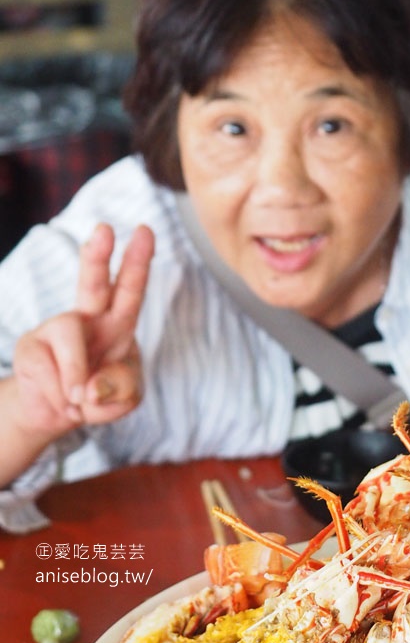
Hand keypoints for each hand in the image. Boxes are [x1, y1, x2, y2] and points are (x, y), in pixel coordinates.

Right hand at [11, 223, 154, 439]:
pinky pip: (49, 373)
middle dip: (98, 256)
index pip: (130, 289)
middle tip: (105, 229)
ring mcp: (55, 329)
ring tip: (78, 398)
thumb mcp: (126, 395)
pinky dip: (61, 398)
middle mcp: (87, 317)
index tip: (145, 231)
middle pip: (93, 282)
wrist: (58, 412)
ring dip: (77, 375)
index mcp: (118, 321)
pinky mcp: (30, 347)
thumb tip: (91, 388)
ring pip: (70, 339)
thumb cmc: (100, 394)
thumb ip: (122, 389)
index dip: (139, 262)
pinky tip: (62, 401)